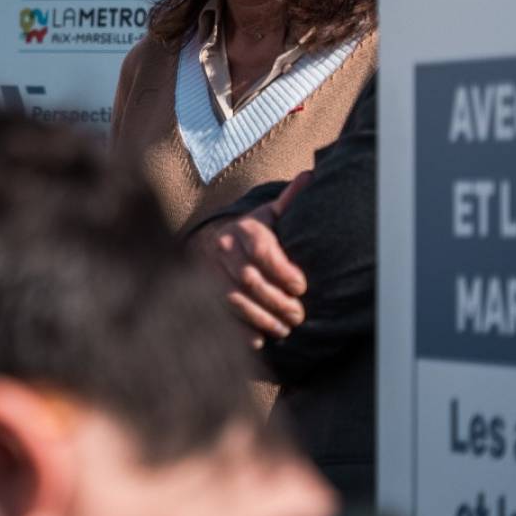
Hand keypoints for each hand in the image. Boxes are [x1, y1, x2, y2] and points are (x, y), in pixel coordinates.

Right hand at [199, 172, 309, 347]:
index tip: (302, 287)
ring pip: (235, 298)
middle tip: (298, 316)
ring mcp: (210, 271)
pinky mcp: (204, 290)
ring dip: (261, 318)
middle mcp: (224, 249)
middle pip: (250, 280)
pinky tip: (258, 340)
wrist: (211, 241)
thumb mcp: (269, 214)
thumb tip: (311, 176)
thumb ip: (290, 202)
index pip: (263, 251)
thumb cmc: (252, 232)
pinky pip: (220, 313)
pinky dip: (239, 329)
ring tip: (284, 329)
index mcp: (244, 229)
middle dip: (277, 301)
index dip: (284, 271)